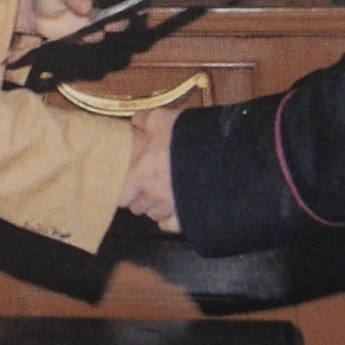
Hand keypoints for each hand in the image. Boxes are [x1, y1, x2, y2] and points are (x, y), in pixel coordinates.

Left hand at [21, 0, 145, 41]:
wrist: (34, 13)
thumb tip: (88, 8)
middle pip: (132, 1)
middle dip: (136, 5)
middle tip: (130, 7)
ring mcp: (101, 17)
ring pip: (120, 22)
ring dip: (117, 23)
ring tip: (107, 24)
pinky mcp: (91, 33)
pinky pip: (98, 36)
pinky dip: (91, 35)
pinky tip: (79, 33)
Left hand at [120, 106, 180, 232]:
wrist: (223, 158)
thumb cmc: (189, 140)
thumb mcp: (162, 119)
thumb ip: (145, 120)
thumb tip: (136, 121)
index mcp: (142, 175)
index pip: (121, 195)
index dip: (123, 190)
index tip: (127, 184)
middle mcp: (155, 196)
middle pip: (138, 207)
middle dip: (139, 198)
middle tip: (145, 186)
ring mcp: (172, 209)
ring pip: (155, 215)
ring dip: (155, 207)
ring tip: (161, 195)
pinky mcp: (189, 216)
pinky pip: (172, 225)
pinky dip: (171, 219)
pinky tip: (173, 209)